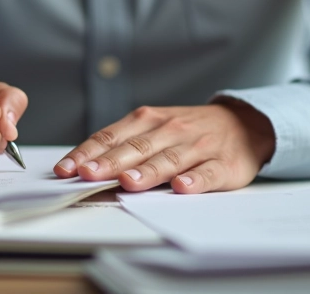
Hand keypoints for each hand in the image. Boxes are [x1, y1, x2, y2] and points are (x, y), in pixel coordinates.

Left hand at [54, 98, 274, 192]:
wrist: (244, 124)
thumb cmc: (188, 131)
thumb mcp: (155, 128)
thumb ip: (124, 145)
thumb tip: (84, 166)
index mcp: (148, 120)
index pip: (111, 136)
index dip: (87, 153)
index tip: (65, 169)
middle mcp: (171, 130)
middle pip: (136, 148)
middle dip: (110, 162)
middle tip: (88, 175)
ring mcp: (197, 146)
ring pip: (169, 159)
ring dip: (148, 171)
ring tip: (129, 182)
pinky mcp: (223, 164)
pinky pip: (207, 173)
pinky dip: (194, 180)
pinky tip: (181, 187)